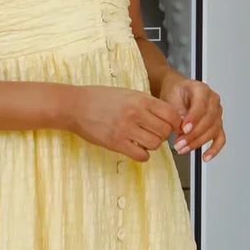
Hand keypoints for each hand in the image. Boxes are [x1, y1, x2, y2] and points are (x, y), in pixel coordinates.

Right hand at [67, 86, 182, 159]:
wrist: (75, 106)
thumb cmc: (100, 98)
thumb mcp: (128, 93)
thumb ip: (147, 104)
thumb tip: (167, 117)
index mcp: (141, 99)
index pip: (171, 114)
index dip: (175, 123)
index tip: (171, 126)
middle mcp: (136, 113)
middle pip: (165, 131)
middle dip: (163, 135)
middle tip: (154, 133)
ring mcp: (126, 129)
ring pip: (155, 144)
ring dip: (152, 145)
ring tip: (143, 140)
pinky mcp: (116, 143)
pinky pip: (141, 155)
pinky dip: (142, 154)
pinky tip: (135, 148)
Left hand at [158, 69, 224, 160]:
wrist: (177, 92)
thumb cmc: (175, 93)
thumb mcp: (170, 97)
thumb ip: (176, 110)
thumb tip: (181, 125)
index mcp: (202, 90)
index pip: (201, 105)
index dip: (193, 119)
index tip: (184, 129)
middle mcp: (213, 101)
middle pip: (209, 120)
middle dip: (193, 135)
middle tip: (179, 143)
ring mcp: (217, 114)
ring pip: (213, 130)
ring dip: (198, 143)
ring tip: (183, 149)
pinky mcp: (217, 125)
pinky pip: (220, 138)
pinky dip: (214, 149)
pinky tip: (206, 156)